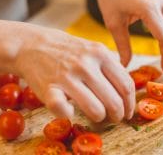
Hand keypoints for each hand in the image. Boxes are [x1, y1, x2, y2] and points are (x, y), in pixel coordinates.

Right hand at [15, 25, 134, 121]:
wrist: (32, 45)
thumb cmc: (68, 51)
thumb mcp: (93, 49)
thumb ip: (112, 66)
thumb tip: (128, 91)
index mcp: (100, 54)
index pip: (126, 85)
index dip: (130, 103)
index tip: (128, 111)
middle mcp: (85, 64)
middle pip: (114, 101)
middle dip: (118, 115)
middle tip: (115, 118)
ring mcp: (66, 76)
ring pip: (96, 110)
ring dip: (99, 117)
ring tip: (96, 115)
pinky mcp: (48, 88)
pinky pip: (64, 112)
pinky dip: (69, 116)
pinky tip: (69, 110)